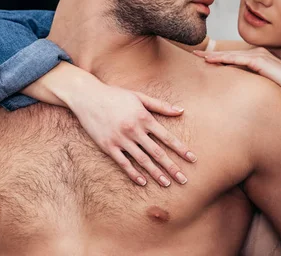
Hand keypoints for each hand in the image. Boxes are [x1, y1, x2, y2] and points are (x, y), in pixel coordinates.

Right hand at [66, 81, 195, 186]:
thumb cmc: (116, 95)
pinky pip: (123, 163)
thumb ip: (161, 105)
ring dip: (156, 173)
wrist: (88, 97)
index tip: (192, 159)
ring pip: (142, 160)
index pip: (167, 137)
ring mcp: (121, 139)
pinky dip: (133, 173)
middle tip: (183, 179)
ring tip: (167, 183)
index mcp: (144, 118)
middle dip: (172, 167)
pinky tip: (143, 182)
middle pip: (157, 152)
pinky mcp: (108, 146)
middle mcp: (134, 130)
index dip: (181, 149)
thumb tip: (181, 111)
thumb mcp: (140, 97)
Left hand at [193, 47, 280, 100]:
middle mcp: (258, 53)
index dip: (218, 57)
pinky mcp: (259, 61)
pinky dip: (223, 58)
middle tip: (194, 54)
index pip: (234, 57)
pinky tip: (211, 61)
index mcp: (259, 59)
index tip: (203, 59)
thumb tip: (242, 94)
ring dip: (214, 55)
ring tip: (198, 56)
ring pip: (231, 54)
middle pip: (229, 53)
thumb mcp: (265, 86)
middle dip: (211, 53)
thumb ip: (254, 85)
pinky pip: (237, 59)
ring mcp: (259, 55)